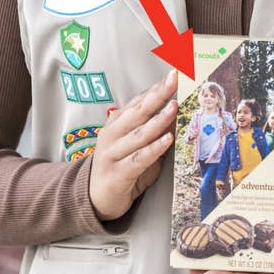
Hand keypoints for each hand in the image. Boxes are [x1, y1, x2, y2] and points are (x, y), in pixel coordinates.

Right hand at [88, 69, 177, 220]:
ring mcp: (113, 153)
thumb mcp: (137, 144)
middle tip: (174, 80)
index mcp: (117, 122)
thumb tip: (178, 112)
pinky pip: (139, 158)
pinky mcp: (118, 173)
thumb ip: (154, 129)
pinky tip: (168, 139)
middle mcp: (113, 134)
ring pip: (139, 133)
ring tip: (174, 107)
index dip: (156, 87)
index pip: (139, 101)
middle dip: (158, 94)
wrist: (95, 198)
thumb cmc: (121, 167)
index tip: (173, 74)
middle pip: (139, 111)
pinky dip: (154, 148)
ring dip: (158, 119)